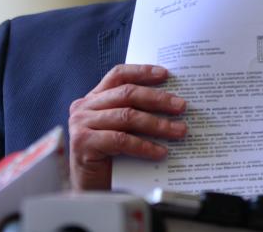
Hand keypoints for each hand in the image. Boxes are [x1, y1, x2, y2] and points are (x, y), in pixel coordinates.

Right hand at [68, 64, 186, 189]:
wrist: (89, 190)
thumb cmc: (109, 158)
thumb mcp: (122, 129)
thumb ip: (135, 112)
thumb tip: (171, 103)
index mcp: (93, 98)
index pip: (118, 75)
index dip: (142, 72)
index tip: (165, 74)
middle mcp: (84, 107)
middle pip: (127, 94)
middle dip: (158, 99)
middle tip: (181, 106)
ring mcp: (81, 124)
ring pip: (127, 116)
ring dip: (157, 124)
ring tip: (178, 131)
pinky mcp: (83, 143)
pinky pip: (120, 140)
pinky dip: (144, 145)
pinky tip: (160, 152)